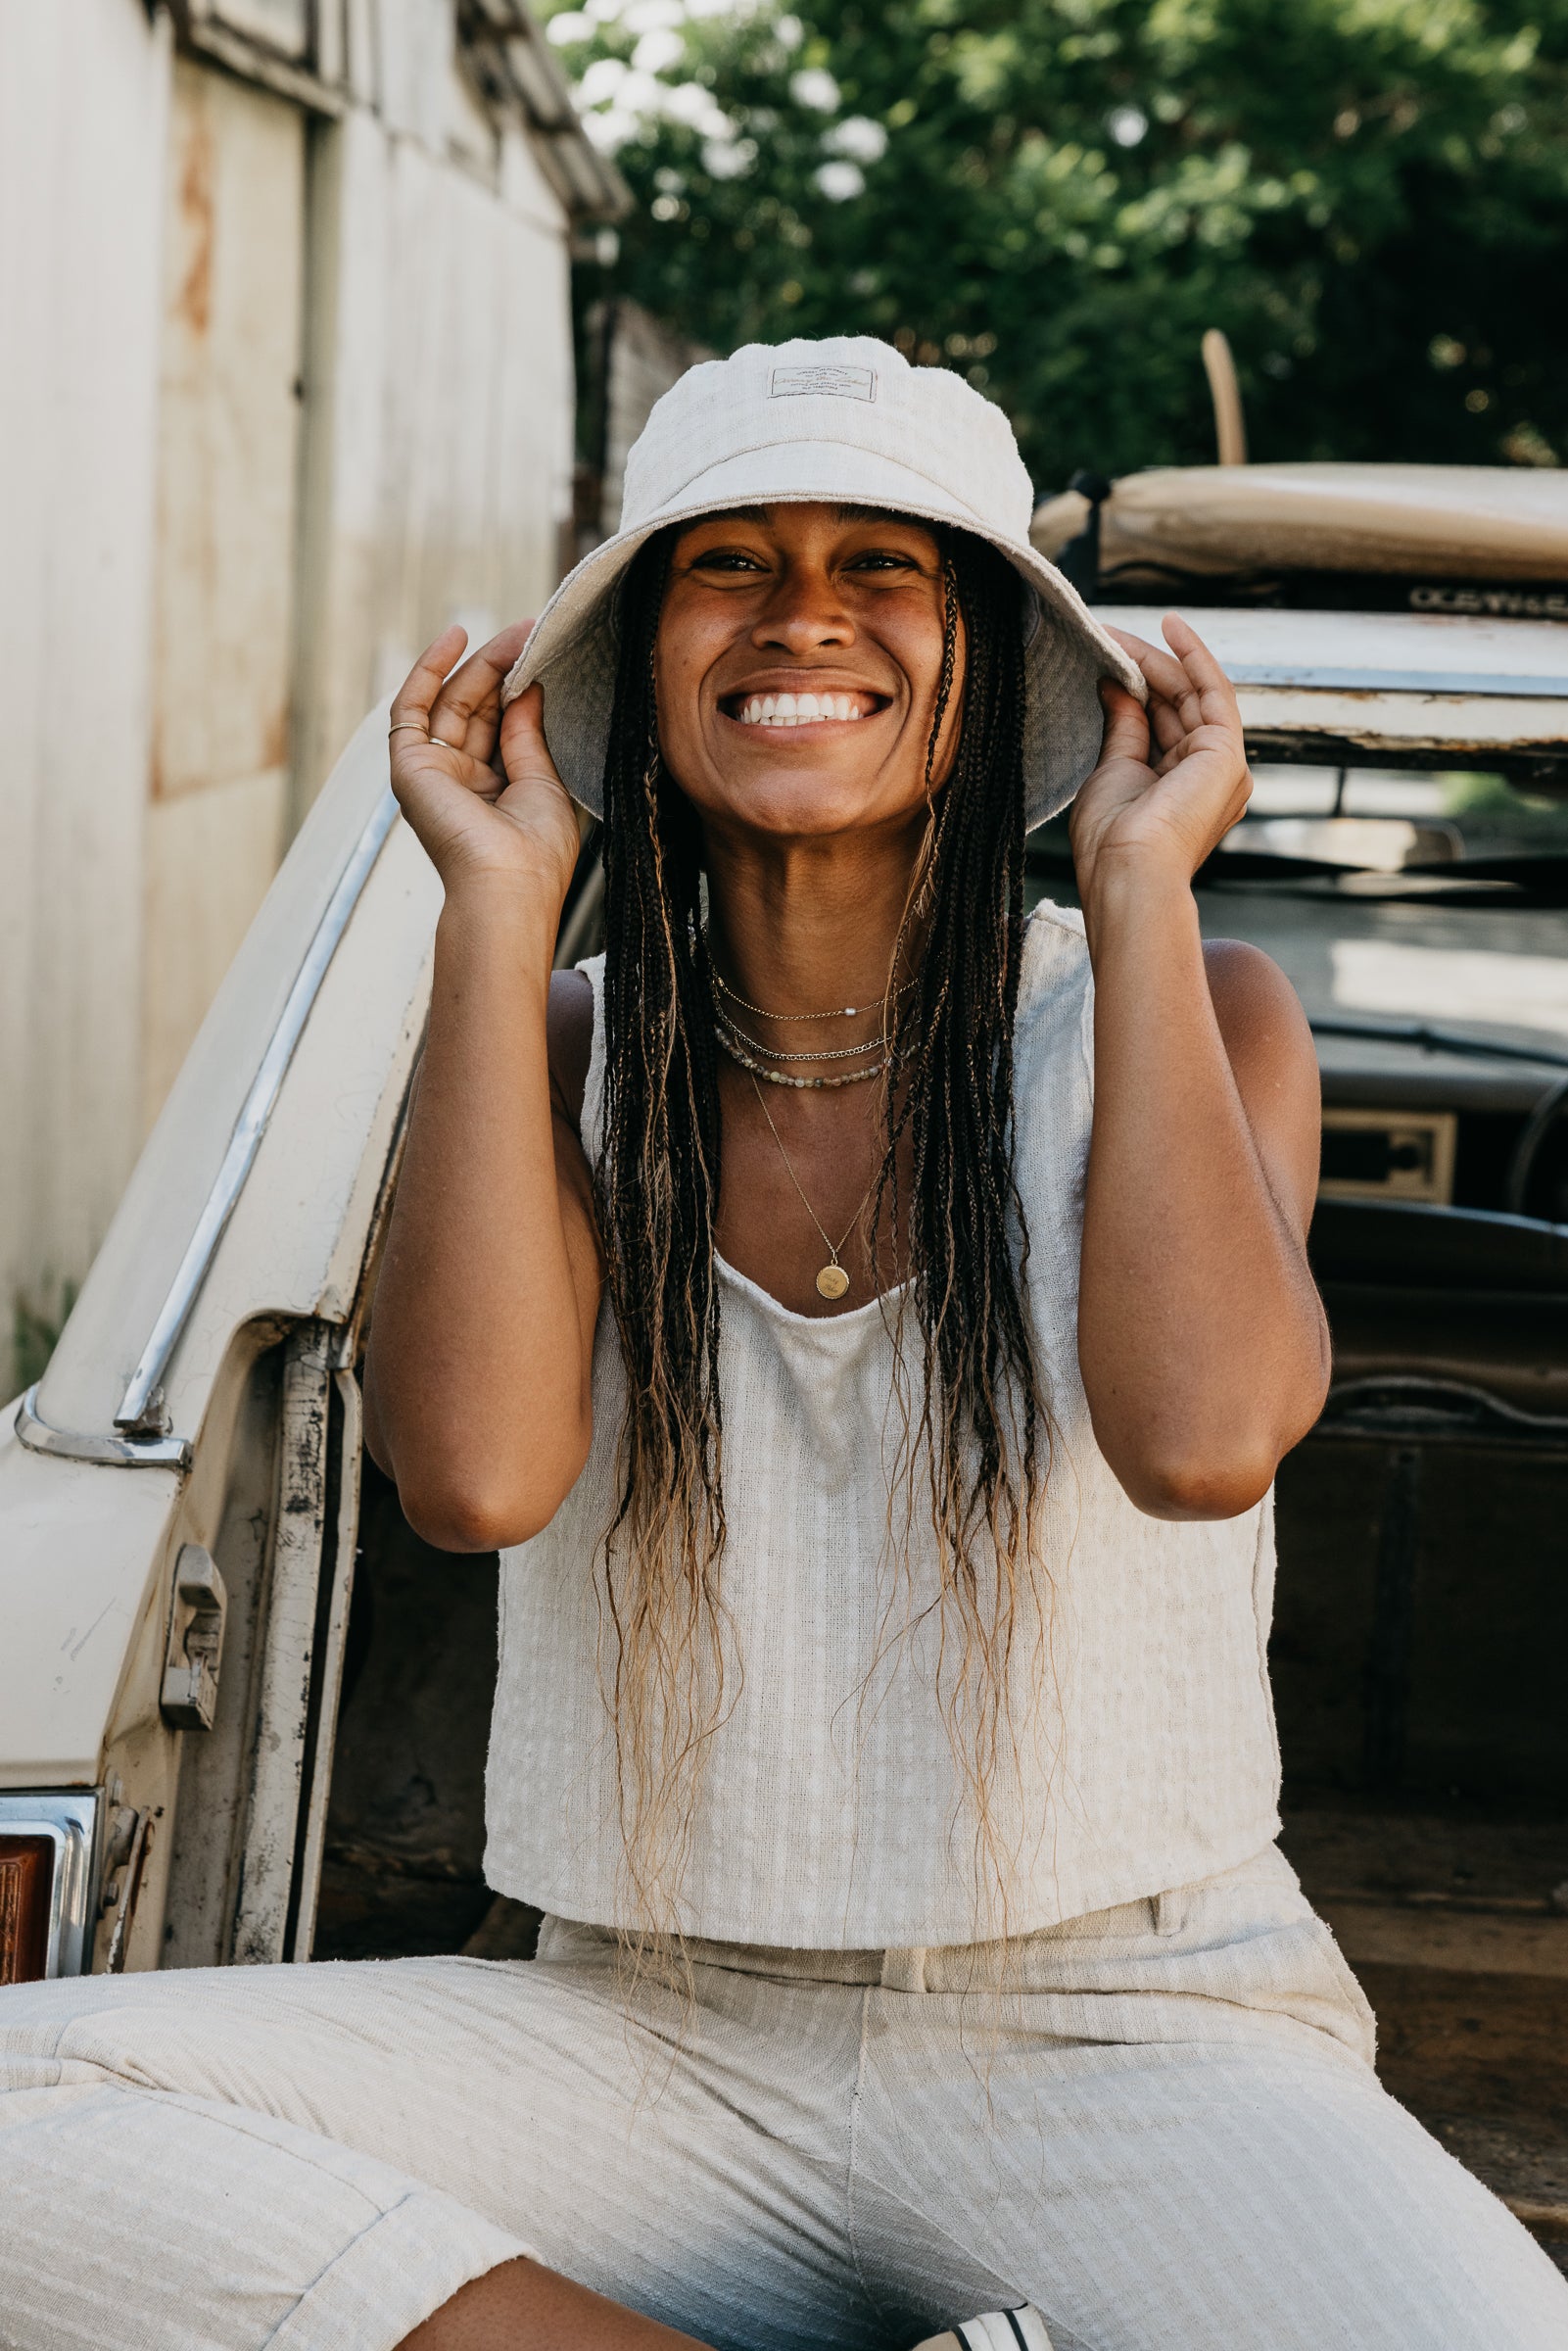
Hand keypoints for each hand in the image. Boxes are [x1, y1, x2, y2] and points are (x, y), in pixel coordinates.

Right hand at [388, 622, 581, 906]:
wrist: (507, 886)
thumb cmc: (536, 853)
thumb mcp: (542, 782)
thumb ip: (527, 733)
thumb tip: (528, 688)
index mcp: (494, 792)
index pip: (502, 726)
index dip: (519, 688)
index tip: (544, 655)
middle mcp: (460, 781)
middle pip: (476, 709)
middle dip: (502, 669)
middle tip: (530, 634)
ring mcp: (432, 773)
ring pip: (448, 702)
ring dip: (478, 664)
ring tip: (513, 635)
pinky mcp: (409, 766)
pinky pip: (411, 708)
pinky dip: (429, 670)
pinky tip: (455, 639)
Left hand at [1069, 615, 1251, 908]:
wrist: (1129, 869)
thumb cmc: (1112, 839)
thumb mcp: (1113, 770)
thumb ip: (1122, 726)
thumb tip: (1115, 683)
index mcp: (1177, 789)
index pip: (1158, 723)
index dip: (1132, 688)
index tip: (1103, 660)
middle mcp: (1204, 777)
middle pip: (1175, 705)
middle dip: (1140, 668)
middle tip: (1104, 638)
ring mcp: (1220, 765)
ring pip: (1190, 694)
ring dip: (1157, 658)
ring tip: (1118, 634)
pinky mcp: (1227, 752)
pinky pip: (1212, 690)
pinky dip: (1193, 656)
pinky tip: (1171, 627)